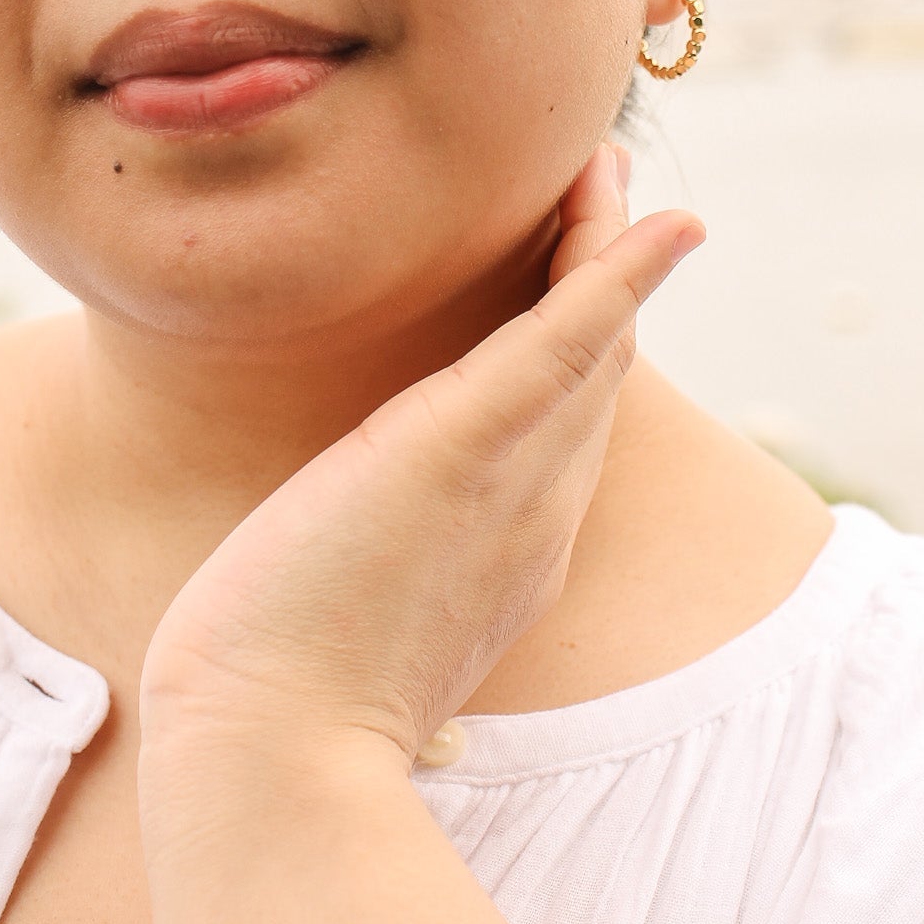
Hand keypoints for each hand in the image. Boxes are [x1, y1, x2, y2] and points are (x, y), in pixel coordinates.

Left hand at [137, 143, 703, 777]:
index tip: (578, 288)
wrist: (272, 754)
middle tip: (613, 200)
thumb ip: (376, 586)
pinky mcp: (468, 445)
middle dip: (612, 282)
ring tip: (608, 168)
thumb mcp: (350, 629)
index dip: (583, 351)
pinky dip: (617, 272)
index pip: (562, 432)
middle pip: (595, 375)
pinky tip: (652, 216)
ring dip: (612, 245)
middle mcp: (540, 513)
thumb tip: (346, 586)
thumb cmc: (282, 705)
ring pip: (593, 341)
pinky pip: (568, 340)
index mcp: (512, 555)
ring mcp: (517, 480)